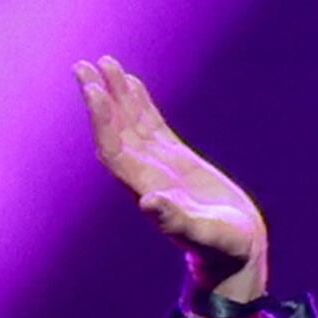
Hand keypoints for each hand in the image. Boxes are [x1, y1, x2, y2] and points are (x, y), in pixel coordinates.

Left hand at [80, 56, 265, 306]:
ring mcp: (160, 166)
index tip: (92, 90)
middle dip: (100, 99)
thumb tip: (149, 203)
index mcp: (147, 190)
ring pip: (131, 124)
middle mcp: (146, 175)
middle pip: (115, 131)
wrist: (234, 255)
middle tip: (84, 66)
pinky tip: (131, 83)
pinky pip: (152, 125)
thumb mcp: (204, 235)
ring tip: (104, 63)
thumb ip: (176, 221)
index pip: (115, 149)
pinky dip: (140, 103)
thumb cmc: (222, 250)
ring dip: (116, 95)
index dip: (103, 120)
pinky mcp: (177, 161)